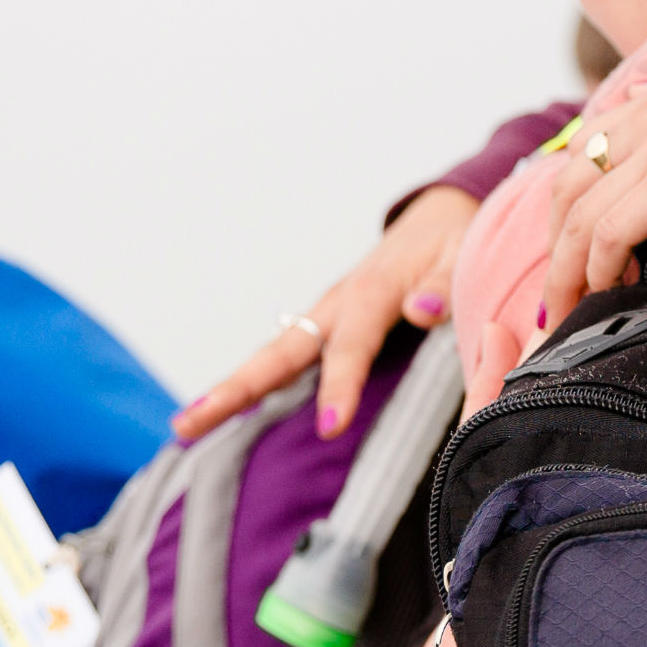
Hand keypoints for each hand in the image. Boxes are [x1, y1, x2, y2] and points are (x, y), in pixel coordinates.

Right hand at [174, 185, 479, 443]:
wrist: (439, 218)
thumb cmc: (453, 243)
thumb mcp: (461, 255)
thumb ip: (444, 285)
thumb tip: (422, 311)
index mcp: (372, 291)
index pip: (351, 345)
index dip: (340, 385)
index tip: (330, 427)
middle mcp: (336, 305)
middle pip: (279, 352)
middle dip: (236, 389)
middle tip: (189, 424)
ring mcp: (323, 316)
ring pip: (272, 357)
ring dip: (231, 390)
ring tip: (185, 427)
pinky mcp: (323, 326)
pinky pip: (285, 359)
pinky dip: (253, 384)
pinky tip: (225, 413)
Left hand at [536, 24, 646, 332]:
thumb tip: (644, 99)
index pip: (578, 158)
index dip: (567, 210)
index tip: (573, 254)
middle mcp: (638, 122)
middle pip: (564, 193)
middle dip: (554, 250)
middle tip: (562, 298)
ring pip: (578, 219)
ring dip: (568, 272)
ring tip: (574, 313)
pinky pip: (610, 231)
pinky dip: (600, 268)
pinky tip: (612, 290)